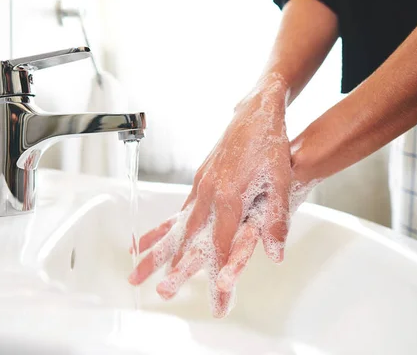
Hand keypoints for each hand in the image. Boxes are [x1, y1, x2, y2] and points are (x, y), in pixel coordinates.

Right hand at [128, 74, 301, 317]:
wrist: (256, 112)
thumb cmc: (270, 145)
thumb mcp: (281, 182)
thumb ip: (275, 220)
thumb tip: (275, 254)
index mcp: (228, 198)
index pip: (220, 249)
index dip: (218, 280)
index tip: (217, 305)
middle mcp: (208, 194)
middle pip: (187, 241)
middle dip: (172, 270)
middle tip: (159, 293)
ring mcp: (201, 185)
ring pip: (176, 225)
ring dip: (157, 249)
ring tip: (136, 265)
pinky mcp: (200, 178)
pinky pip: (179, 208)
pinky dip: (165, 226)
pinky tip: (155, 235)